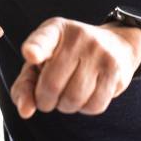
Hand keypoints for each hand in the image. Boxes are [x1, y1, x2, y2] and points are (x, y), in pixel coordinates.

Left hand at [10, 18, 140, 118]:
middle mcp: (77, 37)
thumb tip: (25, 111)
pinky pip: (94, 105)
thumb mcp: (42, 62)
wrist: (115, 45)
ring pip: (73, 99)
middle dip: (45, 101)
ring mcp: (98, 52)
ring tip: (67, 94)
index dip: (35, 48)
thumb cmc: (67, 58)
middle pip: (52, 85)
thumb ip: (25, 85)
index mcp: (54, 29)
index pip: (43, 39)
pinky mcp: (115, 70)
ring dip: (65, 106)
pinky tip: (85, 95)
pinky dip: (85, 108)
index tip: (30, 55)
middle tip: (48, 97)